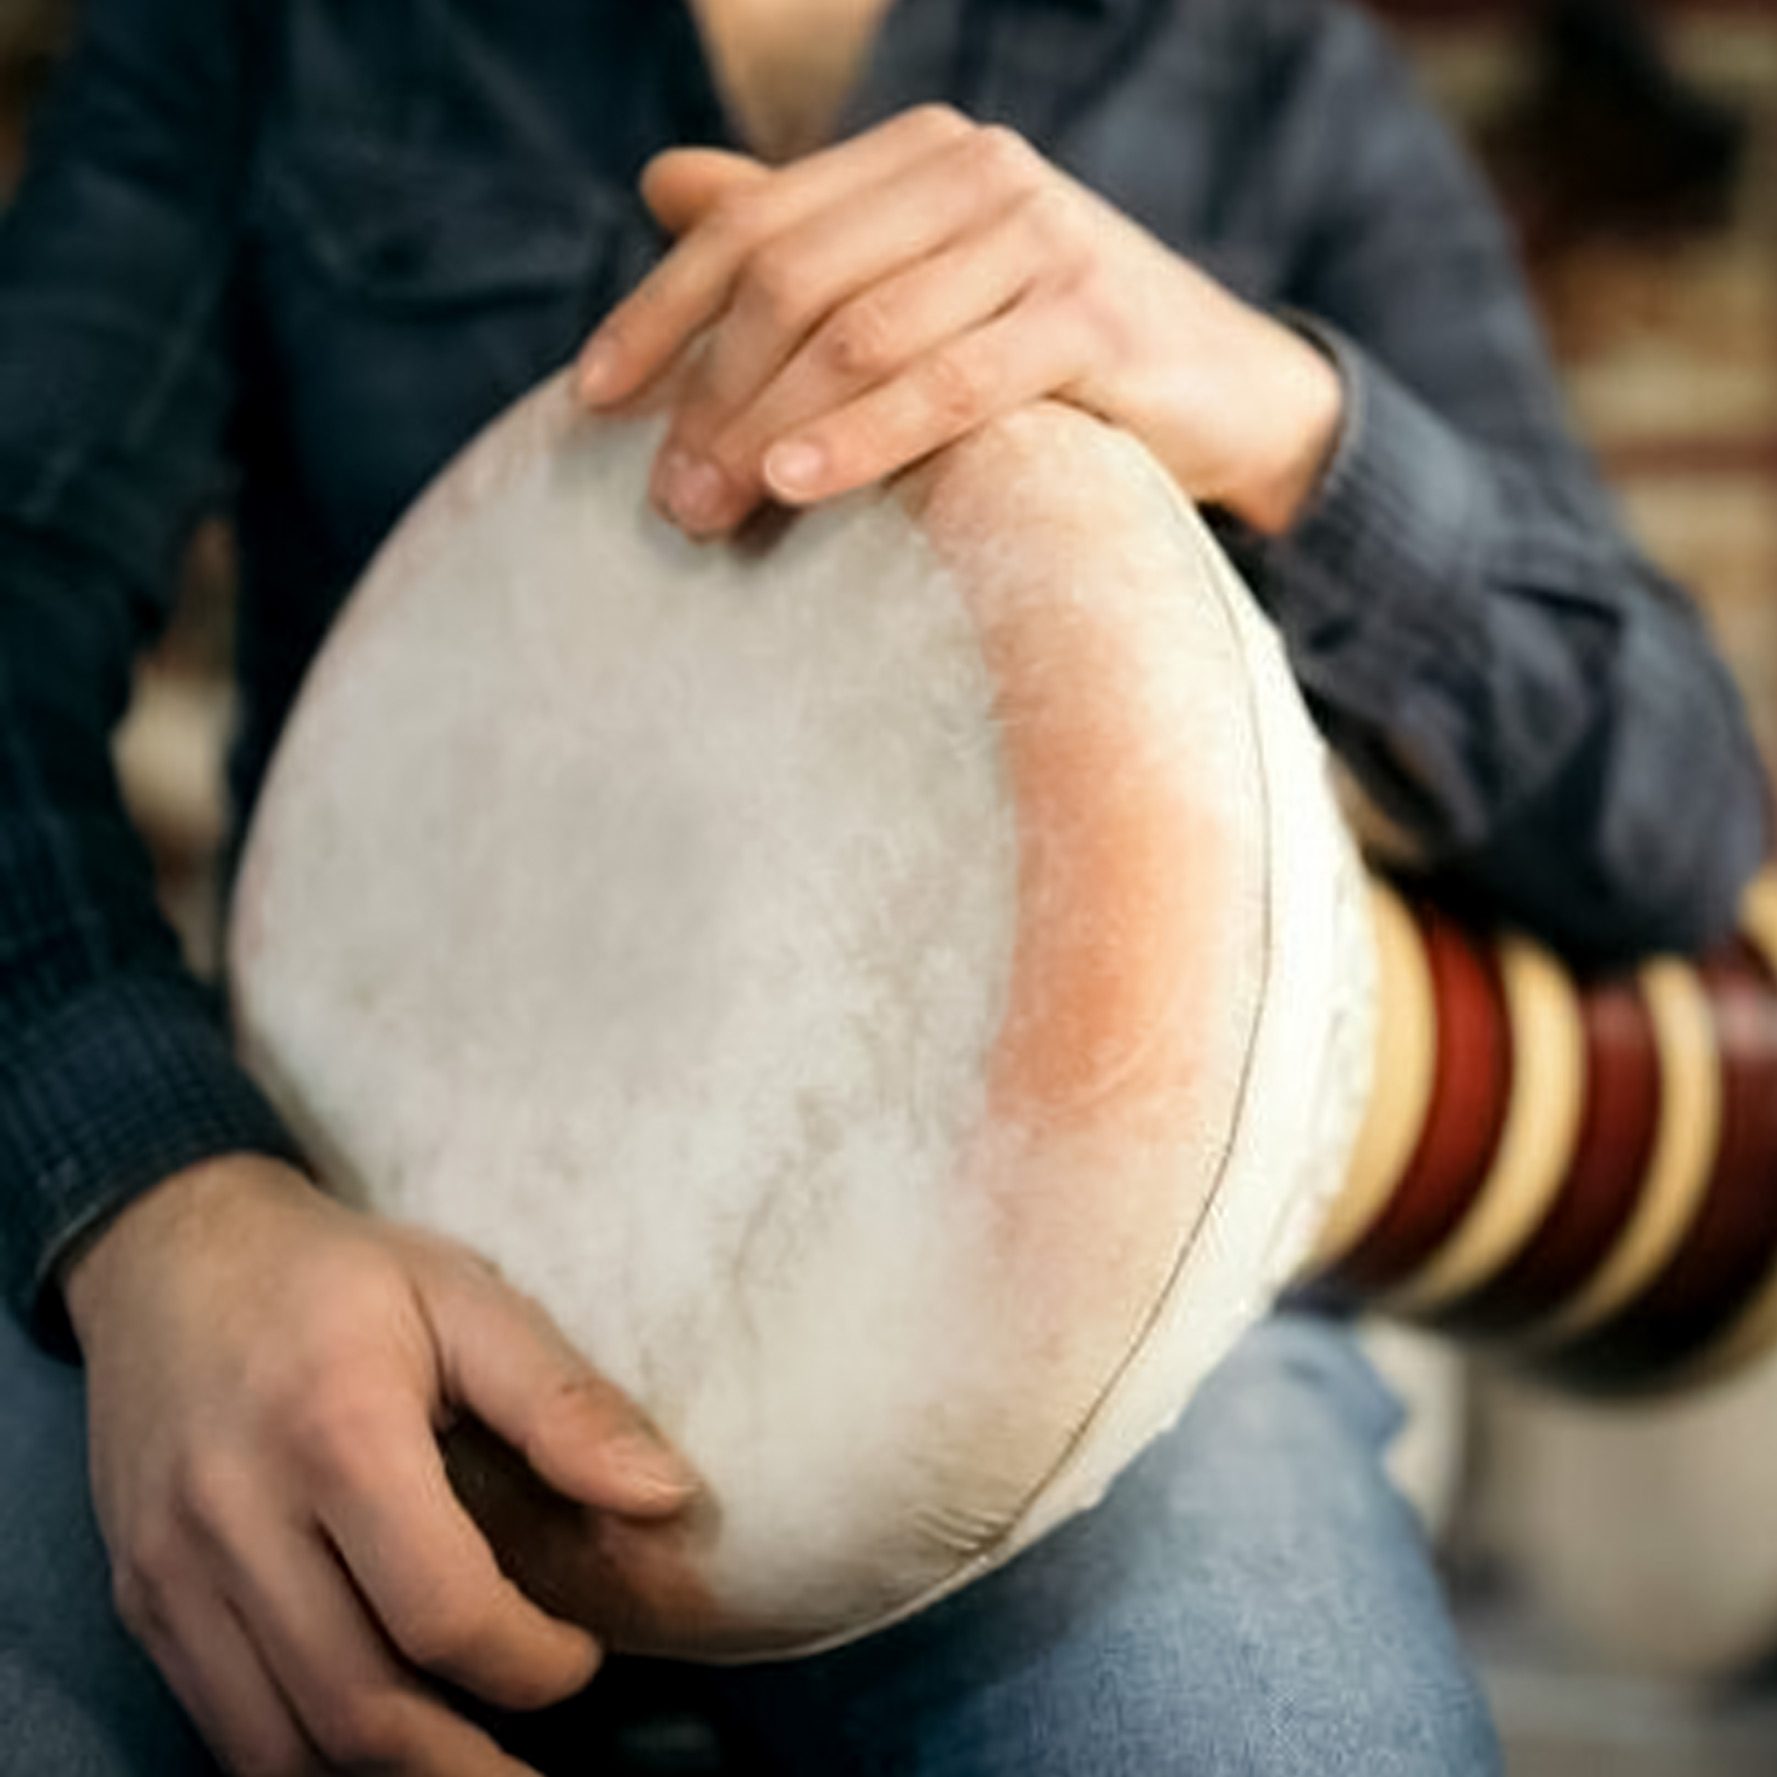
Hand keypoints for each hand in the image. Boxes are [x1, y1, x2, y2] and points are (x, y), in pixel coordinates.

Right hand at [63, 1156, 695, 1774]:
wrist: (169, 1254)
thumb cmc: (338, 1275)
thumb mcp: (463, 1297)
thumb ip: (560, 1400)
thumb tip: (665, 1496)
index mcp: (337, 1431)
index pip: (441, 1610)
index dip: (528, 1663)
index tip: (582, 1657)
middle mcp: (239, 1518)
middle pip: (358, 1705)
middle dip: (466, 1768)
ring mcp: (174, 1572)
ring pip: (280, 1746)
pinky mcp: (142, 1600)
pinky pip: (223, 1723)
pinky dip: (302, 1757)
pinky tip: (373, 1748)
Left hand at [575, 104, 1342, 538]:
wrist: (1230, 389)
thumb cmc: (1056, 350)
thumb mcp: (927, 283)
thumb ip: (806, 236)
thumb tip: (661, 186)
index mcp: (919, 157)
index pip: (752, 225)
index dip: (659, 311)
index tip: (591, 400)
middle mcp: (976, 173)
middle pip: (791, 278)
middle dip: (709, 393)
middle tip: (665, 501)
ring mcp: (1040, 237)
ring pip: (860, 331)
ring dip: (767, 426)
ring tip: (706, 510)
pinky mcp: (1091, 317)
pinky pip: (952, 381)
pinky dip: (867, 435)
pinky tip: (796, 484)